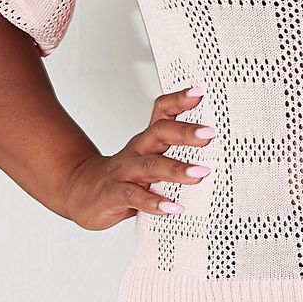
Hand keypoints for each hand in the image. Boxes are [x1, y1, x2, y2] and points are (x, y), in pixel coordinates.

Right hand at [64, 86, 215, 230]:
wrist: (81, 192)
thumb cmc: (125, 176)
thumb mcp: (151, 159)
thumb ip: (177, 154)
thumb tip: (221, 151)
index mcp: (148, 140)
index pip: (162, 111)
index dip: (179, 100)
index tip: (200, 93)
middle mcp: (137, 150)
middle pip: (159, 133)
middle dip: (185, 132)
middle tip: (208, 134)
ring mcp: (125, 172)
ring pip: (150, 166)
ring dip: (176, 169)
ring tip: (199, 174)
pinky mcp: (114, 194)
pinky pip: (134, 197)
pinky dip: (154, 202)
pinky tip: (173, 208)